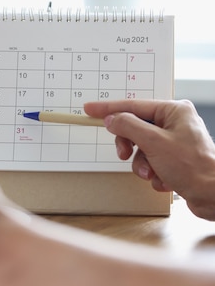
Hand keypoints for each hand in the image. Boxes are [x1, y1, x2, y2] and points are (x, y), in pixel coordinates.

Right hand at [85, 99, 214, 219]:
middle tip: (124, 155)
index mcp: (173, 111)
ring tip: (153, 174)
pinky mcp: (175, 159)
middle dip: (131, 146)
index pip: (133, 105)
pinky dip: (153, 172)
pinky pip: (151, 161)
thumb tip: (112, 119)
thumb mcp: (153, 143)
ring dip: (142, 164)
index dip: (109, 109)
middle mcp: (175, 123)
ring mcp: (175, 141)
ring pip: (141, 148)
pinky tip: (165, 180)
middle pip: (135, 128)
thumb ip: (128, 126)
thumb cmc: (195, 167)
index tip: (90, 110)